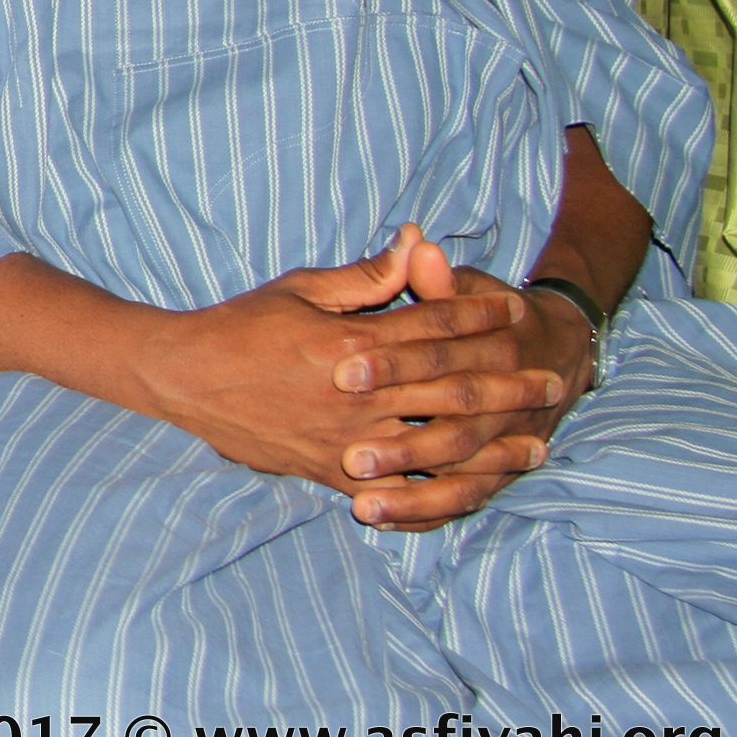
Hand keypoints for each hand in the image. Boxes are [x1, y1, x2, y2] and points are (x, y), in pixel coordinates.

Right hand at [131, 225, 563, 524]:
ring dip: (491, 446)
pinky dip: (438, 494)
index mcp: (351, 342)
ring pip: (434, 445)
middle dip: (506, 384)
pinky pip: (395, 490)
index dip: (478, 318)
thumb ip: (366, 275)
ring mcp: (345, 438)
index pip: (431, 326)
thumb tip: (417, 242)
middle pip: (448, 388)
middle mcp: (356, 393)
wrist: (185, 377)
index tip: (517, 315)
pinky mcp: (330, 471)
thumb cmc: (243, 325)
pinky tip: (473, 493)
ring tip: (534, 447)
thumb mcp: (301, 288)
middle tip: (552, 384)